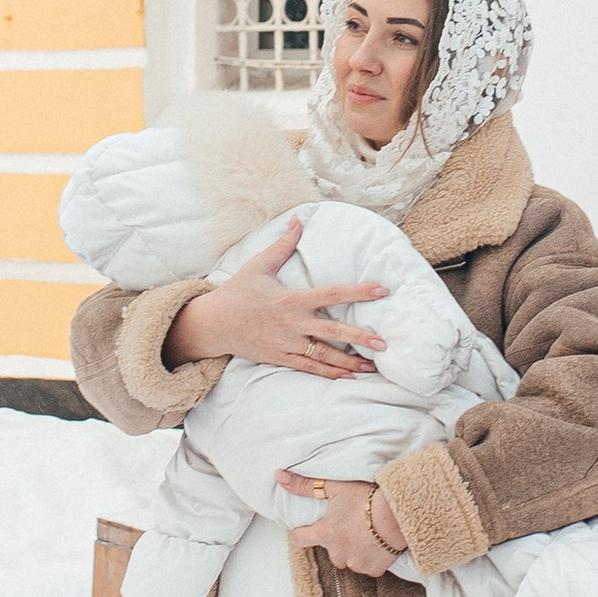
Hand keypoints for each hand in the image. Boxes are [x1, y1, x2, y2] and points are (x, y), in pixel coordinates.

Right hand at [163, 218, 385, 379]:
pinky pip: (309, 368)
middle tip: (384, 343)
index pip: (333, 294)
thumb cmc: (238, 292)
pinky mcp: (280, 358)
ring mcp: (287, 344)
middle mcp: (293, 324)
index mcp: (293, 299)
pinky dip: (328, 374)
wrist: (213, 324)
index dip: (359, 292)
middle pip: (333, 332)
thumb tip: (299, 219)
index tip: (382, 290)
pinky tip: (346, 377)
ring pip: (324, 356)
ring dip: (349, 363)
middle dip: (360, 338)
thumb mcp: (259, 265)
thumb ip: (283, 244)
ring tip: (372, 368)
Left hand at [282, 477, 405, 577]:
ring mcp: (356, 563)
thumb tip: (278, 476)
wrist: (398, 513)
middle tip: (348, 525)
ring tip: (365, 533)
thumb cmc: (367, 498)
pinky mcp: (373, 569)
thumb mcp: (334, 487)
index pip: (299, 539)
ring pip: (348, 560)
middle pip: (328, 550)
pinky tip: (378, 544)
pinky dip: (370, 558)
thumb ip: (304, 485)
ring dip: (352, 550)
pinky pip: (367, 567)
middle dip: (335, 541)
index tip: (308, 528)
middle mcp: (337, 552)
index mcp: (324, 534)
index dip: (302, 533)